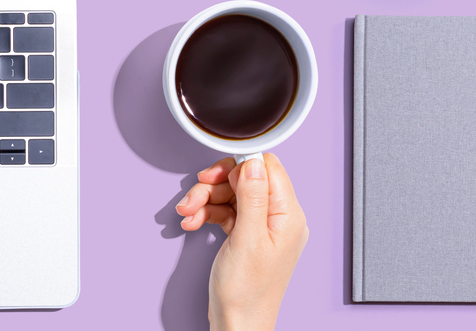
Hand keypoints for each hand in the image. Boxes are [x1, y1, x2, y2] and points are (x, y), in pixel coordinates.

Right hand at [175, 154, 307, 330]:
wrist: (237, 323)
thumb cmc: (247, 291)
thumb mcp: (247, 238)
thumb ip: (252, 197)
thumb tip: (253, 162)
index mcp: (288, 216)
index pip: (268, 169)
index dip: (240, 165)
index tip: (216, 172)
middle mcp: (278, 218)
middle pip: (244, 180)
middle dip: (214, 184)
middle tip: (195, 194)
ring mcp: (261, 227)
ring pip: (230, 195)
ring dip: (204, 199)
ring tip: (187, 212)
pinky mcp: (246, 235)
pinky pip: (224, 212)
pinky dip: (206, 213)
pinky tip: (193, 221)